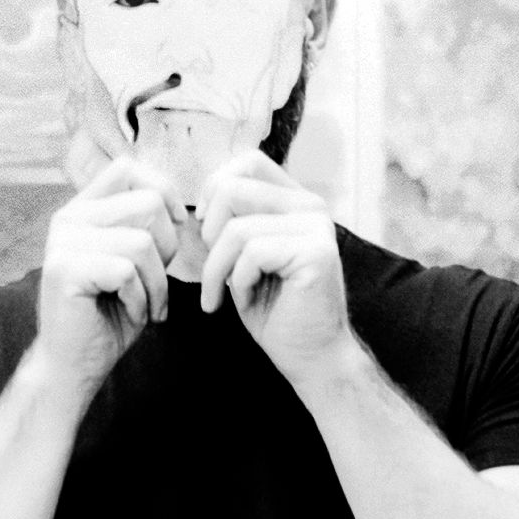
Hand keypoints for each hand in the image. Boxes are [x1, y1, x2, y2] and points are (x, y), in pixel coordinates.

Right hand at [35, 158, 181, 406]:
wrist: (75, 365)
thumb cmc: (111, 313)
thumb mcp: (134, 261)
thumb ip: (145, 226)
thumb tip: (179, 206)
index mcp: (83, 209)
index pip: (129, 169)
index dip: (164, 191)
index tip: (176, 225)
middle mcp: (68, 217)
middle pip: (148, 204)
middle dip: (168, 249)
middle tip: (154, 284)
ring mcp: (62, 242)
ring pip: (143, 242)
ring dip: (157, 284)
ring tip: (143, 305)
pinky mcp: (64, 269)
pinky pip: (127, 272)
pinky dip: (141, 299)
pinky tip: (130, 314)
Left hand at [197, 151, 356, 389]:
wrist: (311, 356)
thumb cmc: (274, 309)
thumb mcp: (245, 256)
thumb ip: (234, 219)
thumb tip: (202, 199)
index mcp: (295, 200)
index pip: (247, 162)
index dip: (213, 189)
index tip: (206, 229)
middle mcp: (310, 205)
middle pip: (232, 189)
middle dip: (208, 233)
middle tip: (213, 271)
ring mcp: (316, 227)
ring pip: (236, 228)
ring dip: (217, 268)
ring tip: (223, 295)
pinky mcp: (316, 252)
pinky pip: (252, 253)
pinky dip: (236, 282)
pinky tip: (245, 302)